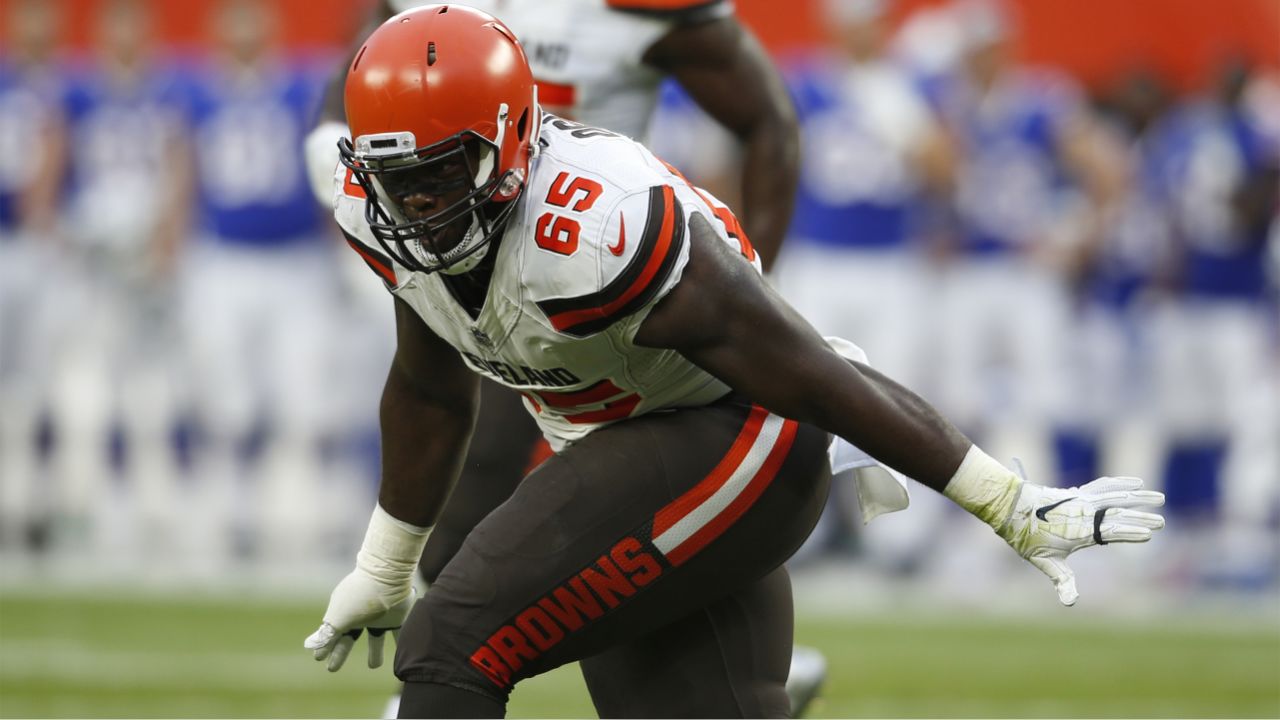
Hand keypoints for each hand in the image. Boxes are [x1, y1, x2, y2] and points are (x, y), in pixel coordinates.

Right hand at [303, 568, 416, 670]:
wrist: (388, 577)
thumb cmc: (359, 598)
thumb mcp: (340, 617)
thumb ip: (327, 634)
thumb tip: (309, 646)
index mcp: (343, 613)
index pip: (331, 634)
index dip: (325, 647)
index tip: (318, 658)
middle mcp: (359, 616)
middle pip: (348, 638)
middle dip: (341, 652)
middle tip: (332, 669)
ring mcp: (378, 616)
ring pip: (374, 637)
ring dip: (374, 651)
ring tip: (374, 666)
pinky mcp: (396, 617)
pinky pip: (398, 633)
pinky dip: (399, 643)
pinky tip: (402, 654)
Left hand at [998, 476, 1164, 605]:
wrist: (1011, 509)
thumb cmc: (1027, 538)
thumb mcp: (1045, 562)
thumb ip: (1062, 581)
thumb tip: (1071, 602)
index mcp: (1080, 531)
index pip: (1111, 532)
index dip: (1130, 532)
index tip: (1149, 534)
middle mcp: (1083, 512)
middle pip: (1118, 514)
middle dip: (1141, 518)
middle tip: (1163, 522)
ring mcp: (1081, 500)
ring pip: (1115, 495)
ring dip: (1138, 496)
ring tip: (1160, 497)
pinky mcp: (1077, 493)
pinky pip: (1102, 485)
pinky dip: (1119, 482)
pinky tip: (1134, 482)